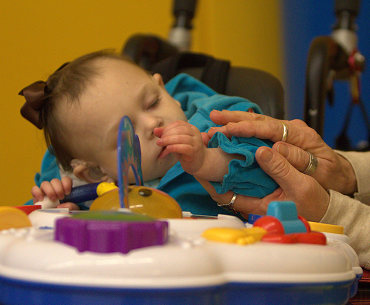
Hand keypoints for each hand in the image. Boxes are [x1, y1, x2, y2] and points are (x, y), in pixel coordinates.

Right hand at [31, 176, 78, 209]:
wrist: (52, 220)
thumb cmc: (63, 212)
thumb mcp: (71, 210)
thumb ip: (72, 207)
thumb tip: (62, 205)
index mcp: (63, 188)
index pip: (65, 179)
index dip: (66, 184)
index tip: (67, 193)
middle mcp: (53, 187)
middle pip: (55, 180)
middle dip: (58, 189)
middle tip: (61, 198)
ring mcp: (44, 191)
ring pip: (45, 183)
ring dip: (50, 191)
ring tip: (53, 199)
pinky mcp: (36, 195)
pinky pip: (34, 189)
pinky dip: (37, 193)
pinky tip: (41, 199)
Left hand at [155, 121, 233, 180]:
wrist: (198, 163)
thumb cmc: (185, 151)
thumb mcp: (174, 141)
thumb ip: (166, 135)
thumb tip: (155, 130)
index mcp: (191, 128)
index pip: (178, 124)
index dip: (168, 128)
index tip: (160, 135)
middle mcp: (195, 133)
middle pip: (179, 130)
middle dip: (167, 135)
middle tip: (159, 141)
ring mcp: (196, 142)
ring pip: (182, 138)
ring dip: (169, 140)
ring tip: (160, 144)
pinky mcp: (195, 152)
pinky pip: (184, 147)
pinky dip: (175, 147)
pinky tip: (168, 148)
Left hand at [197, 146, 329, 221]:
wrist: (327, 206)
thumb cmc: (314, 202)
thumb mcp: (299, 186)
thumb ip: (280, 169)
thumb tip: (262, 151)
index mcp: (257, 203)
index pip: (224, 195)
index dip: (209, 182)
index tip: (199, 167)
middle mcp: (253, 196)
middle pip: (225, 182)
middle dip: (212, 166)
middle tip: (204, 147)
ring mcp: (257, 189)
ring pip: (235, 174)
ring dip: (224, 158)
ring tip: (215, 140)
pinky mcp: (265, 181)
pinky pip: (248, 169)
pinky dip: (241, 157)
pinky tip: (236, 143)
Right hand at [208, 110, 356, 194]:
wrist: (339, 177)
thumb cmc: (330, 176)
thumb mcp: (318, 171)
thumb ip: (296, 159)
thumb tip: (271, 149)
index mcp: (301, 135)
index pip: (270, 128)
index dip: (248, 128)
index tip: (230, 129)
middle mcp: (291, 129)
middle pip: (260, 120)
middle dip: (235, 118)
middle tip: (214, 117)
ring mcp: (285, 132)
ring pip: (256, 122)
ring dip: (235, 120)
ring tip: (215, 119)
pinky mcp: (279, 138)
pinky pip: (258, 130)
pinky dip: (242, 127)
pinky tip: (229, 126)